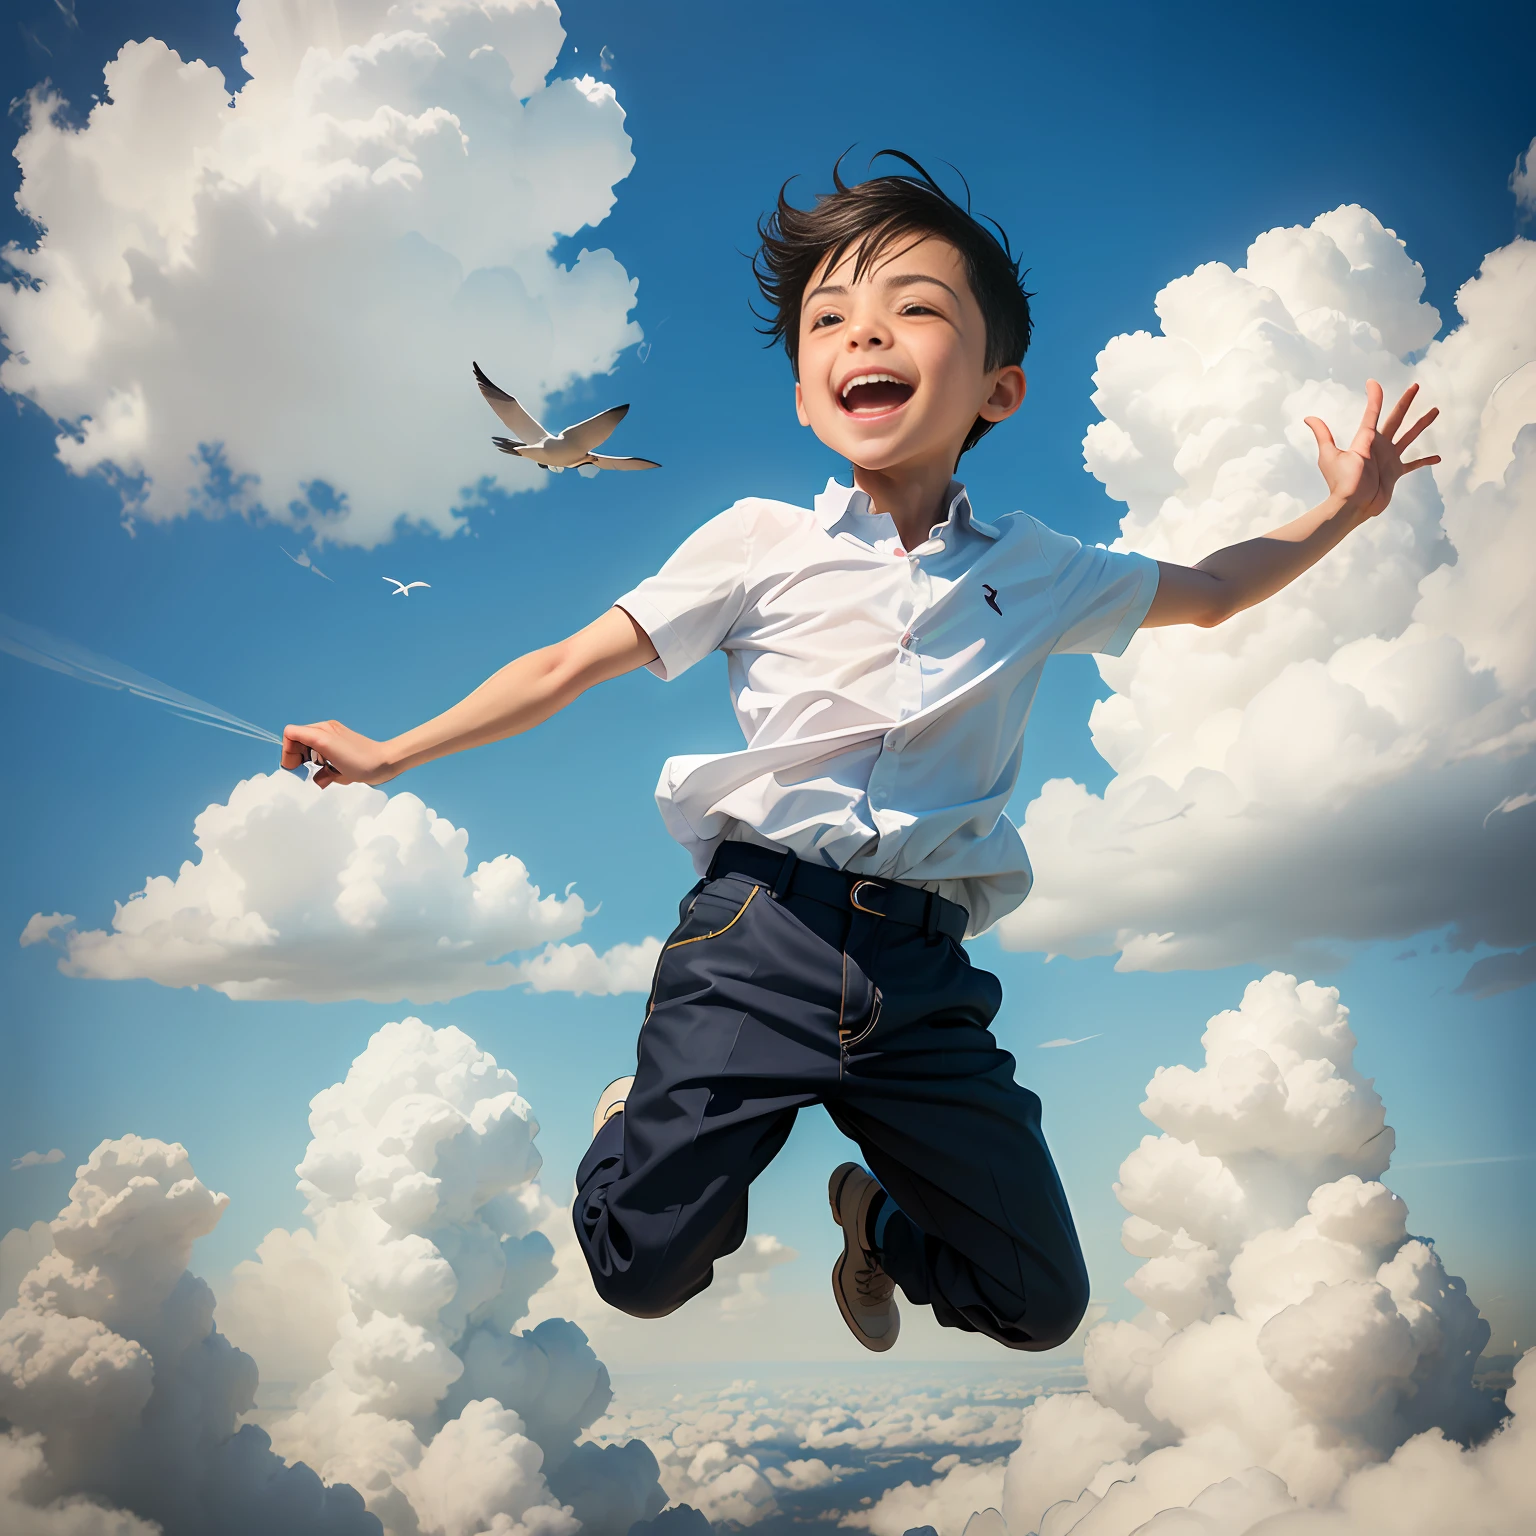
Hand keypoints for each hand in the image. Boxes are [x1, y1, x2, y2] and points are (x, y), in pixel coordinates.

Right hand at [280, 719, 395, 787]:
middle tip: (305, 771)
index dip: (288, 752)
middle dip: (297, 756)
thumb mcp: (335, 768)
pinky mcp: (341, 740)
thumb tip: (314, 781)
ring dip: (309, 758)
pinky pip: (320, 747)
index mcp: (321, 732)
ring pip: (308, 743)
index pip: (290, 734)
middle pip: (297, 739)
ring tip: (321, 770)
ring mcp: (333, 733)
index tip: (296, 768)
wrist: (387, 761)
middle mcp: (325, 730)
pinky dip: (320, 758)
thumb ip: (316, 769)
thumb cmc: (362, 763)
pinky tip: (330, 769)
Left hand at [1305, 380, 1439, 519]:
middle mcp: (1380, 445)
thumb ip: (1323, 435)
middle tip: (1416, 386)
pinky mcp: (1396, 472)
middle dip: (1406, 403)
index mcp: (1366, 439)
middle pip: (1396, 418)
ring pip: (1410, 436)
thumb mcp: (1330, 455)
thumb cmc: (1342, 482)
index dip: (1374, 398)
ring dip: (1422, 423)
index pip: (1372, 414)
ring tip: (1435, 410)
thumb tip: (1308, 418)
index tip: (1373, 382)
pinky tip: (1438, 457)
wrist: (1353, 504)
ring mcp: (1389, 458)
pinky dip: (1424, 460)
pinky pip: (1413, 464)